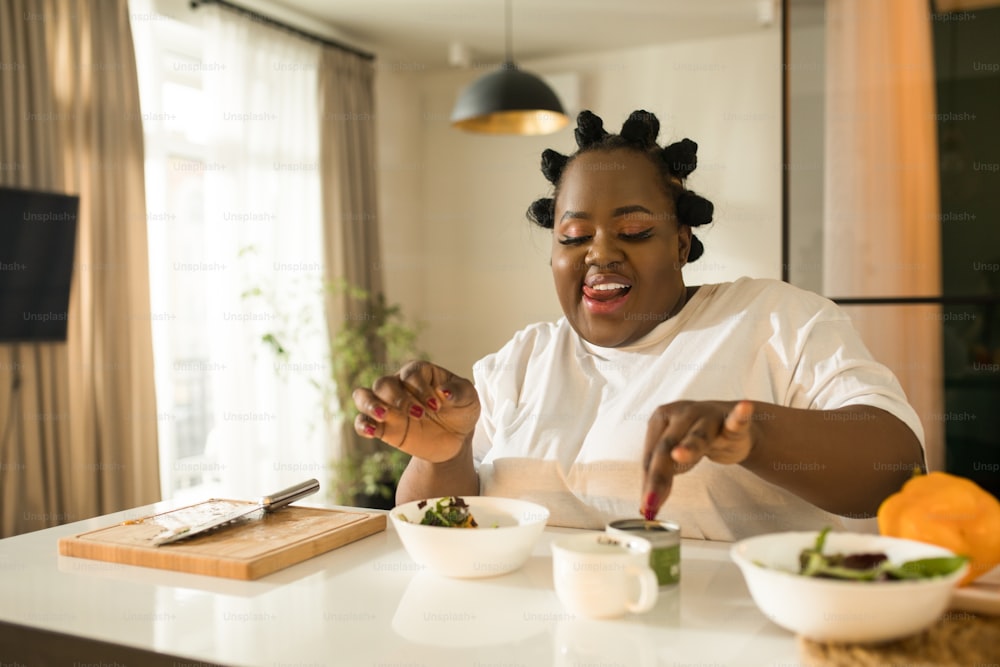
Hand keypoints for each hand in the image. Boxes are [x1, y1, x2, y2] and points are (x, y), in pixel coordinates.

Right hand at [352, 360, 480, 462]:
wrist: (455, 440)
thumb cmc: (461, 411)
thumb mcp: (469, 399)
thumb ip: (459, 391)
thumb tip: (443, 392)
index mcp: (419, 373)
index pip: (410, 373)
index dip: (421, 389)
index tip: (437, 407)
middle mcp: (399, 386)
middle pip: (384, 383)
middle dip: (399, 398)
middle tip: (420, 415)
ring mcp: (388, 406)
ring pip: (363, 395)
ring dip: (370, 404)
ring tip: (383, 414)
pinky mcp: (383, 427)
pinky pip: (361, 421)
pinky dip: (362, 424)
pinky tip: (372, 431)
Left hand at [640, 400, 754, 518]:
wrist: (732, 420)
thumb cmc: (697, 438)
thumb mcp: (676, 454)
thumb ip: (663, 473)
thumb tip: (648, 505)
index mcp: (661, 419)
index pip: (650, 454)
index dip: (648, 482)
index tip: (647, 507)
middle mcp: (681, 414)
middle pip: (666, 447)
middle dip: (659, 476)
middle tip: (652, 501)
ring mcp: (708, 416)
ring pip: (698, 435)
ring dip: (689, 446)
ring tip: (678, 455)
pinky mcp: (732, 422)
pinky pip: (736, 421)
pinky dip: (740, 417)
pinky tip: (744, 407)